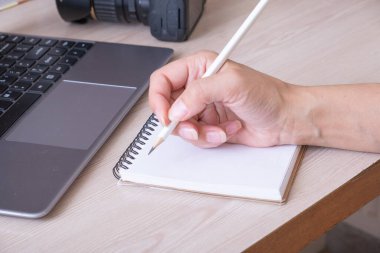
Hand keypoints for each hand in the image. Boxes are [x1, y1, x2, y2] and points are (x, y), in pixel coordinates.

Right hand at [149, 51, 292, 147]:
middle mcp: (197, 88)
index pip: (162, 80)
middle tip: (195, 127)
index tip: (166, 117)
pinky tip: (228, 130)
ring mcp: (202, 108)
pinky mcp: (208, 125)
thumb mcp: (232, 85)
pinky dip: (210, 138)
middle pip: (168, 108)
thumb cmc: (266, 94)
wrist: (284, 118)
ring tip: (220, 129)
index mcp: (198, 68)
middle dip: (181, 123)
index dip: (158, 99)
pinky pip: (195, 137)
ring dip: (200, 133)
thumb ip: (199, 93)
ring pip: (181, 126)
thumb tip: (176, 109)